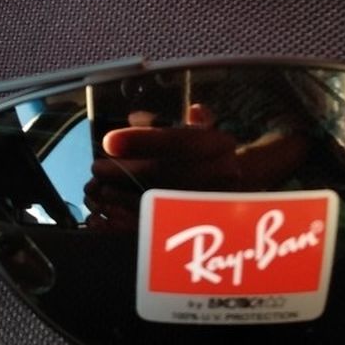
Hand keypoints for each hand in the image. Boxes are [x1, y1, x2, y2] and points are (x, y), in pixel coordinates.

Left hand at [84, 104, 240, 231]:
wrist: (247, 182)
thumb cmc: (209, 151)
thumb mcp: (198, 127)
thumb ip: (166, 121)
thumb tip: (136, 117)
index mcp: (218, 144)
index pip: (177, 141)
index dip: (141, 140)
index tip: (109, 141)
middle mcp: (220, 173)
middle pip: (162, 173)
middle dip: (123, 172)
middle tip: (97, 169)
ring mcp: (210, 202)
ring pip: (158, 201)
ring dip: (121, 197)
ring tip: (100, 190)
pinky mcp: (197, 224)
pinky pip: (158, 226)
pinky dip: (129, 222)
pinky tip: (109, 215)